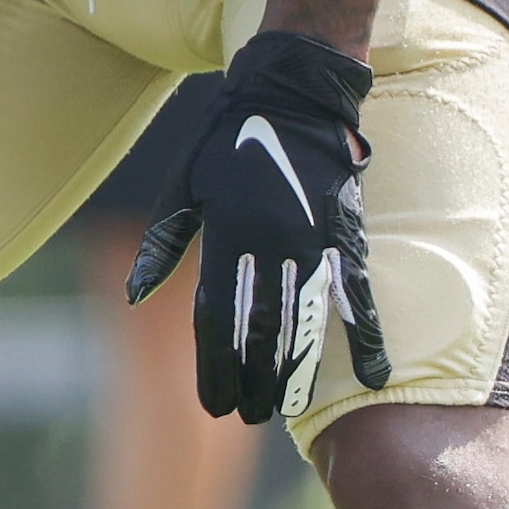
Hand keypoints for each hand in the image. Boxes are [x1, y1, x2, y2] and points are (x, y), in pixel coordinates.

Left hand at [125, 30, 391, 425]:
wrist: (293, 91)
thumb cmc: (229, 138)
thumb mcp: (184, 185)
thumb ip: (162, 244)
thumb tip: (135, 297)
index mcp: (227, 234)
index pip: (218, 320)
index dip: (215, 367)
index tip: (214, 404)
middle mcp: (271, 245)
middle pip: (261, 333)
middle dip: (253, 382)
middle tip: (247, 418)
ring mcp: (314, 242)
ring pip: (306, 324)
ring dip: (296, 374)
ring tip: (285, 410)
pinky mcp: (348, 236)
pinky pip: (360, 296)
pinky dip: (369, 338)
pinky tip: (373, 377)